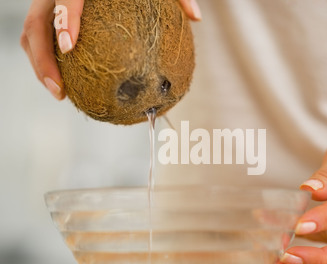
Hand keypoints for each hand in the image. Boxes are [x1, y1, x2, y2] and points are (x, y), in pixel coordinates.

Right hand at [20, 0, 201, 100]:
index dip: (65, 19)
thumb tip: (196, 18)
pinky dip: (49, 60)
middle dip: (42, 59)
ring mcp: (48, 1)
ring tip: (61, 93)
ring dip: (41, 65)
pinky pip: (41, 36)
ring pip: (32, 32)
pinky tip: (68, 83)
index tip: (68, 46)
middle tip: (59, 91)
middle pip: (36, 22)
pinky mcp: (47, 11)